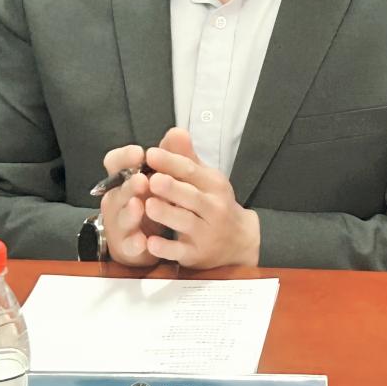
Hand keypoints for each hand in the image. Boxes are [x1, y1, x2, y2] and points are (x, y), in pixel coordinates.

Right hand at [99, 143, 160, 266]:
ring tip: (139, 207)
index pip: (115, 162)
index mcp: (125, 179)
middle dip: (130, 185)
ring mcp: (121, 224)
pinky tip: (144, 242)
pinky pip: (129, 245)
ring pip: (121, 217)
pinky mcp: (127, 246)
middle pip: (119, 190)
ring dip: (129, 212)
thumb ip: (169, 157)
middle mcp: (118, 199)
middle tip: (143, 180)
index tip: (138, 153)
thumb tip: (178, 132)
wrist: (145, 240)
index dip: (124, 158)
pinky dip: (135, 243)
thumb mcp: (162, 178)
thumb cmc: (152, 200)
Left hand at [142, 127, 259, 268]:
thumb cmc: (213, 203)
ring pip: (185, 222)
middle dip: (171, 188)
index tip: (150, 153)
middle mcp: (213, 208)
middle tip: (151, 180)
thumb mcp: (204, 179)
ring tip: (148, 205)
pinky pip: (180, 251)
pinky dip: (166, 248)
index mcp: (213, 185)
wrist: (238, 242)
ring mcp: (205, 233)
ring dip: (167, 214)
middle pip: (191, 197)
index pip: (191, 171)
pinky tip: (150, 242)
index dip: (171, 162)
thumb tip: (175, 131)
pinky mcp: (196, 254)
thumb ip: (185, 157)